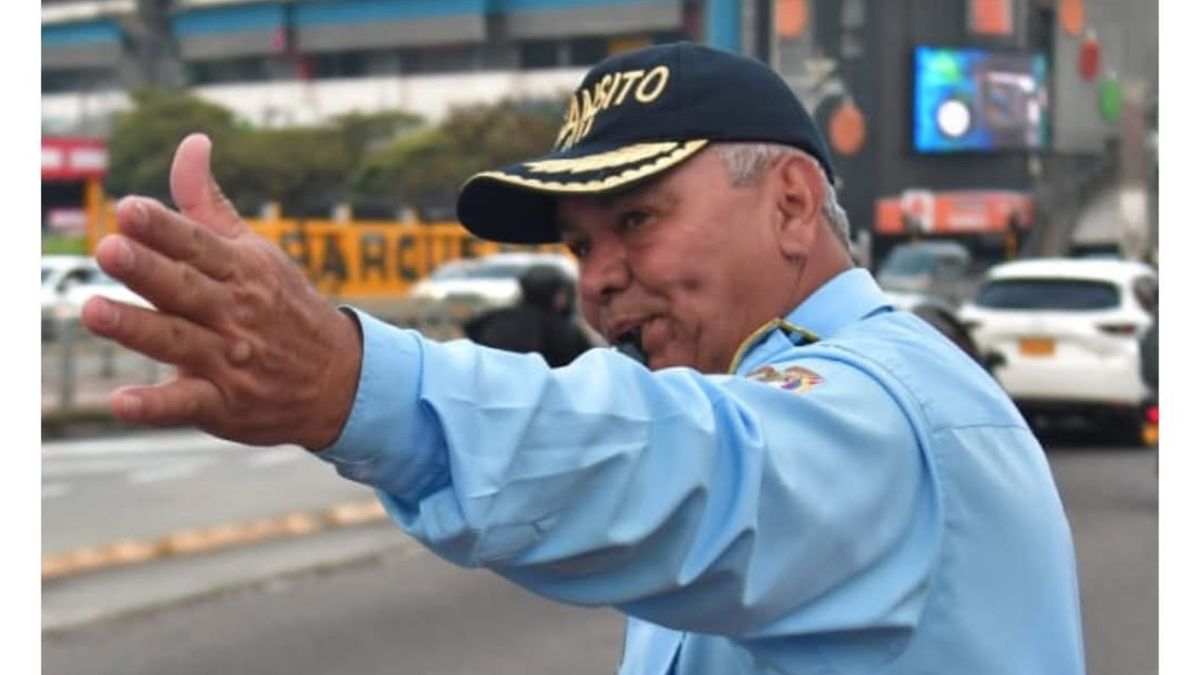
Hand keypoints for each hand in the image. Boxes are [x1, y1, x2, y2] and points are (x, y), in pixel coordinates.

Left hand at [81, 133, 362, 448]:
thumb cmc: (282, 307)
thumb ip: (209, 204)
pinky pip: (186, 403)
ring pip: (176, 340)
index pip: (196, 244)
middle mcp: (233, 312)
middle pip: (183, 287)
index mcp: (240, 270)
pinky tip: (122, 401)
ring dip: (136, 328)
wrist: (339, 380)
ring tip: (94, 311)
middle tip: (109, 250)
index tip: (129, 209)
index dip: (162, 227)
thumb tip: (191, 142)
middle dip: (147, 269)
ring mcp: (228, 359)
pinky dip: (156, 405)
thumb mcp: (255, 252)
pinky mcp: (223, 403)